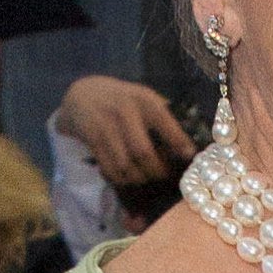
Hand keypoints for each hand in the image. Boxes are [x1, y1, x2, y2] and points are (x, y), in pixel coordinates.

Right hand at [55, 77, 195, 187]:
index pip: (164, 121)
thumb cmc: (123, 99)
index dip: (178, 141)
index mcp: (143, 99)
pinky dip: (121, 178)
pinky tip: (128, 177)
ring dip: (139, 178)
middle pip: (143, 152)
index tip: (189, 156)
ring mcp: (105, 126)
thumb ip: (164, 115)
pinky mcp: (91, 139)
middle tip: (164, 175)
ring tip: (146, 178)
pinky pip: (109, 168)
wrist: (83, 94)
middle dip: (156, 170)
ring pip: (125, 165)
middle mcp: (124, 112)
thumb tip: (188, 143)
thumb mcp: (143, 97)